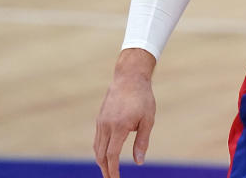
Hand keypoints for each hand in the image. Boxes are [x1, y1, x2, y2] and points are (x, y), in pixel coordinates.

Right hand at [94, 49, 156, 177]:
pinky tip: (106, 155)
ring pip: (97, 148)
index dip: (113, 170)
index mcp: (119, 127)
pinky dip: (100, 150)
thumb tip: (139, 162)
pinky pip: (97, 139)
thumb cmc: (142, 98)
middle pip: (101, 155)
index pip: (112, 155)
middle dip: (105, 169)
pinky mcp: (100, 118)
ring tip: (109, 170)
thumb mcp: (148, 119)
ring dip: (101, 161)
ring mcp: (101, 122)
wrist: (129, 77)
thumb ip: (142, 141)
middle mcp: (106, 125)